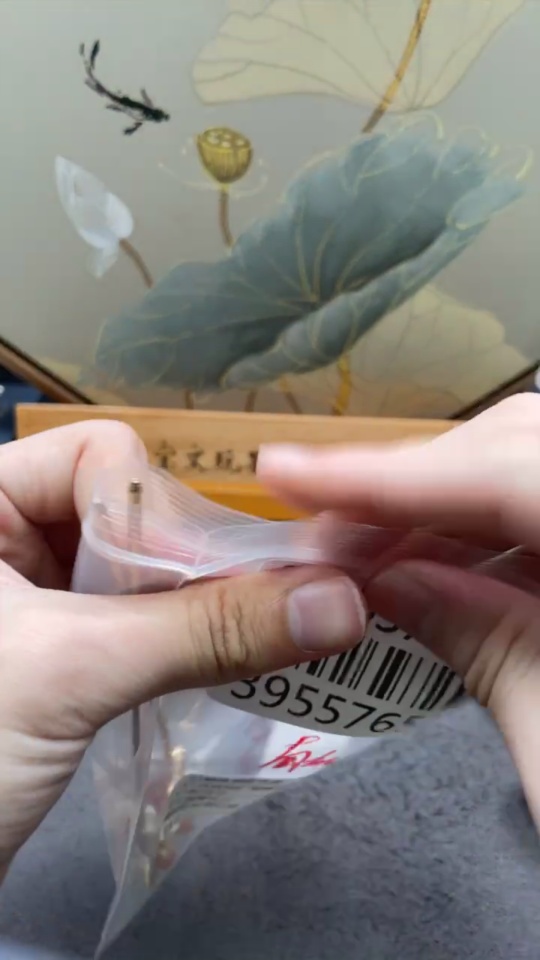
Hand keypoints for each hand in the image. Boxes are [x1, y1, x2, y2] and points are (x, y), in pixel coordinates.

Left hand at [0, 421, 364, 873]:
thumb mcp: (71, 673)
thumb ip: (204, 629)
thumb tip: (341, 600)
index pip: (96, 454)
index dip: (152, 511)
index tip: (194, 588)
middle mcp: (0, 532)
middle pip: (126, 506)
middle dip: (181, 564)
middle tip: (240, 618)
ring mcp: (24, 592)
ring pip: (135, 566)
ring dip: (188, 606)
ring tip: (236, 646)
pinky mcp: (49, 647)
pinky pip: (130, 617)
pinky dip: (172, 639)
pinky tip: (209, 666)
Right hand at [258, 395, 539, 828]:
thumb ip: (487, 649)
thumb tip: (385, 577)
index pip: (525, 479)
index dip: (398, 473)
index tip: (287, 471)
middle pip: (532, 450)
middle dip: (414, 483)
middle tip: (320, 527)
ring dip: (443, 503)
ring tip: (360, 547)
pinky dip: (488, 533)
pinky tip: (431, 562)